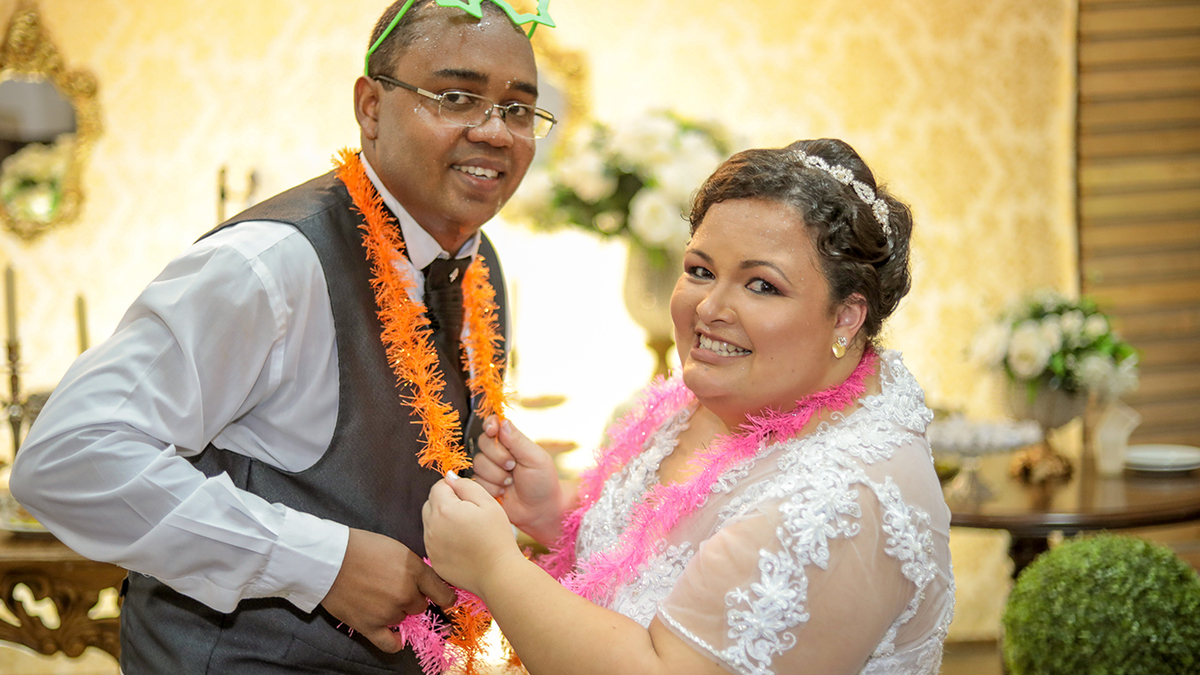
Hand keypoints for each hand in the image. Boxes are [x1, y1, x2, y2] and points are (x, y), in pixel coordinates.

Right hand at [320, 528, 454, 652]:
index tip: (447, 600)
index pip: (442, 592)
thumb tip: (427, 583)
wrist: (329, 558)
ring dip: (395, 610)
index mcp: (414, 571)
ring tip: (377, 596)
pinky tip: (394, 633)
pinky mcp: (370, 626)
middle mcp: (406, 593)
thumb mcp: (397, 549)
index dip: (445, 597)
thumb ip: (414, 568)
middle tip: (392, 587)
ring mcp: (388, 612)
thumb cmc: (361, 547)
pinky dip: (394, 641)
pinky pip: (390, 643)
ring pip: (403, 618)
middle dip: (411, 597)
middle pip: (420, 605)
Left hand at [423, 474, 523, 595]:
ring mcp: (431, 546)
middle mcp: (431, 527)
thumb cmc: (496, 537)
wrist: (498, 574)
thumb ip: (466, 486)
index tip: (469, 499)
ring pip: (431, 523)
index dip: (453, 488)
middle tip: (469, 513)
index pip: (438, 486)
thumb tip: (450, 477)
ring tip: (467, 530)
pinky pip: (434, 542)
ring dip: (443, 521)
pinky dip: (444, 539)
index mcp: (443, 509)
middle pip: (430, 504)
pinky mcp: (434, 561)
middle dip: (445, 503)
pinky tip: (463, 545)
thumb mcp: (487, 503)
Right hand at [473, 416, 563, 543]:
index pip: (493, 424)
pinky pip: (475, 481)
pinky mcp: (482, 485)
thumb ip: (517, 440)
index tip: (492, 431)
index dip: (490, 426)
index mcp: (511, 441)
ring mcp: (489, 469)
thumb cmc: (543, 482)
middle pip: (483, 443)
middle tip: (513, 467)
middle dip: (498, 457)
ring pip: (478, 463)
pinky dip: (490, 488)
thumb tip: (502, 422)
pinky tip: (502, 493)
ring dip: (496, 475)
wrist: (540, 511)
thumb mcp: (535, 459)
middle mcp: (497, 452)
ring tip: (510, 483)